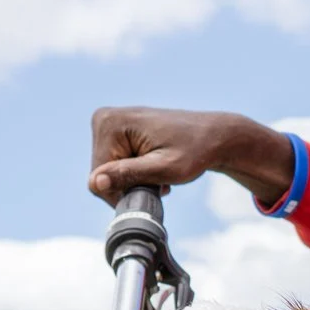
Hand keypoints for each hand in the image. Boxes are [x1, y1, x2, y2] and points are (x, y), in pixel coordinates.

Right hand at [88, 107, 295, 206]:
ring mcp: (110, 122)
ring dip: (134, 179)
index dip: (124, 192)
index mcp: (111, 123)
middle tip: (159, 180)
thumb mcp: (165, 169)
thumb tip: (94, 183)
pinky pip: (115, 163)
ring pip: (108, 172)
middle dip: (129, 184)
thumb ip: (129, 175)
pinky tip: (155, 166)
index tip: (154, 186)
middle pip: (101, 174)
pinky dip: (135, 171)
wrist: (214, 136)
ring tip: (160, 173)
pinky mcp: (117, 129)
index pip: (98, 178)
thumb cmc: (195, 151)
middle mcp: (104, 117)